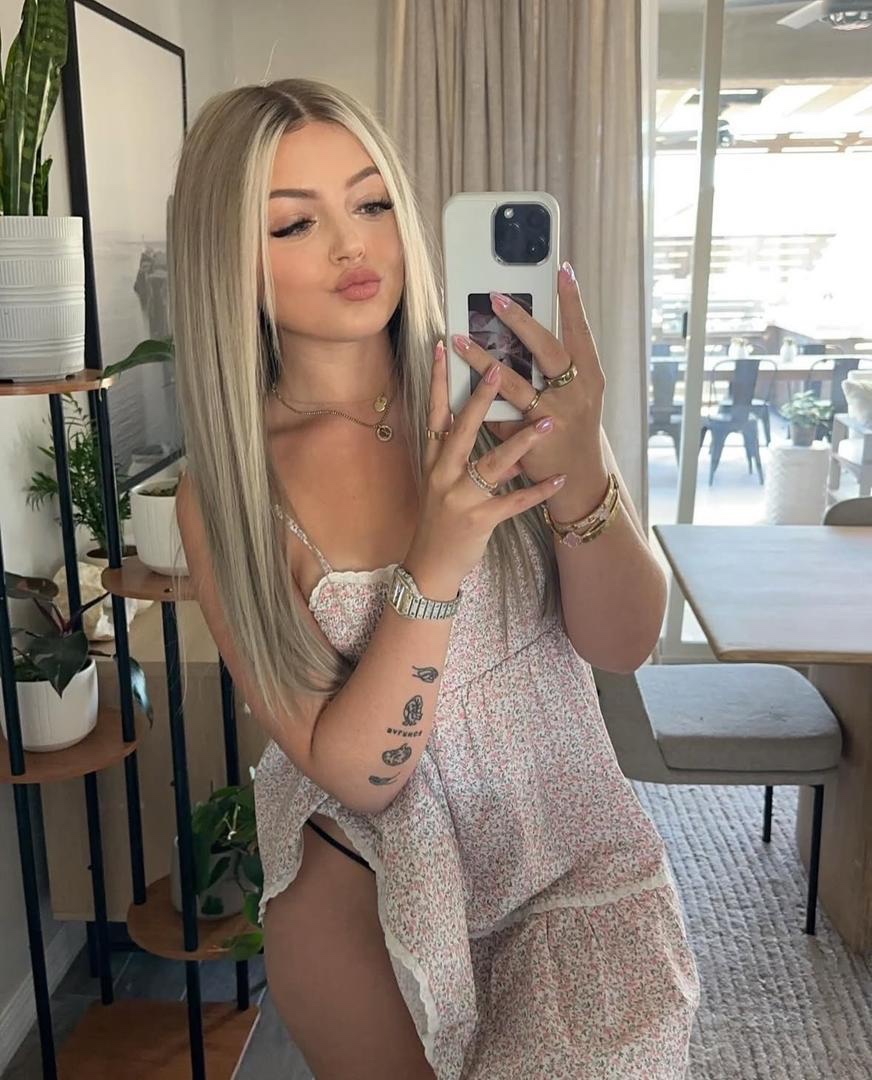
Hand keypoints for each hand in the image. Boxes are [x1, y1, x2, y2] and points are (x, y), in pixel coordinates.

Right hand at [404, 341, 566, 597]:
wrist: (430, 564)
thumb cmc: (441, 516)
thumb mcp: (443, 479)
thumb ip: (464, 450)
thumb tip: (495, 420)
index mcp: (434, 459)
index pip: (435, 412)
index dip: (440, 379)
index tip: (445, 345)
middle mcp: (443, 473)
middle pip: (462, 429)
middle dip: (480, 399)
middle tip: (498, 368)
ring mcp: (460, 497)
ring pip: (492, 464)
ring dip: (521, 442)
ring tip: (546, 422)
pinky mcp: (479, 520)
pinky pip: (513, 503)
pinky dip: (537, 491)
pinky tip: (558, 480)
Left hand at [450, 262, 609, 517]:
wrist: (579, 483)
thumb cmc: (573, 432)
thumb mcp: (574, 397)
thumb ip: (552, 371)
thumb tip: (518, 334)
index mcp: (590, 379)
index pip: (581, 333)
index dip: (573, 302)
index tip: (562, 270)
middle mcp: (577, 396)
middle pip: (549, 351)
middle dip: (522, 322)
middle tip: (496, 298)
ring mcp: (556, 420)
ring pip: (515, 385)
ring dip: (483, 361)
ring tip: (458, 340)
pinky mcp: (533, 443)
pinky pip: (501, 418)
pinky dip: (478, 402)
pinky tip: (455, 383)